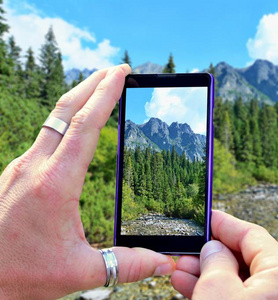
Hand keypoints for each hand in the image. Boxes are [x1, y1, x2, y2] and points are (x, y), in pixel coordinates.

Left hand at [0, 65, 174, 298]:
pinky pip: (44, 136)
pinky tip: (76, 128)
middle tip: (117, 69)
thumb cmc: (21, 276)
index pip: (85, 125)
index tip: (121, 73)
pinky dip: (65, 121)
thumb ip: (127, 264)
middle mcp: (34, 167)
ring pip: (52, 120)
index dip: (105, 94)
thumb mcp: (79, 272)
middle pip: (65, 110)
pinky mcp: (15, 174)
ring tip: (100, 90)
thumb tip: (165, 262)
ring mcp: (20, 168)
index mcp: (55, 184)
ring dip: (78, 100)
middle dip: (92, 83)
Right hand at [171, 210, 277, 298]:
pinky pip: (239, 295)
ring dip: (208, 273)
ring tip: (182, 270)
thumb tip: (213, 248)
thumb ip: (215, 260)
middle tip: (188, 249)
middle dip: (211, 252)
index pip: (251, 234)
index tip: (207, 217)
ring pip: (239, 278)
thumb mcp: (217, 290)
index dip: (224, 224)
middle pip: (244, 256)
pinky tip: (190, 285)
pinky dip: (216, 290)